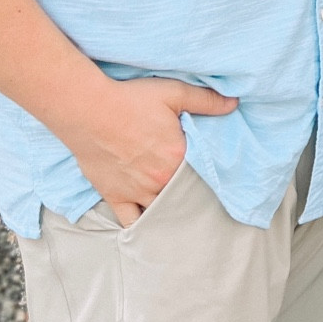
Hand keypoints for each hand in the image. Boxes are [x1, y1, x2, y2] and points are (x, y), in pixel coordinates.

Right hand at [63, 76, 237, 226]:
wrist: (88, 109)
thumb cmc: (130, 99)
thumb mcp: (173, 92)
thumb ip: (206, 101)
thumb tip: (234, 104)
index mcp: (178, 157)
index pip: (202, 175)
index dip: (206, 176)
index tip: (209, 176)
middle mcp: (160, 180)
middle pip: (183, 197)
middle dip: (190, 197)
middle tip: (196, 197)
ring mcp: (136, 192)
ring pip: (160, 212)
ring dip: (169, 212)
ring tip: (178, 213)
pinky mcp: (114, 196)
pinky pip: (130, 221)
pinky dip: (140, 226)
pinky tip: (149, 228)